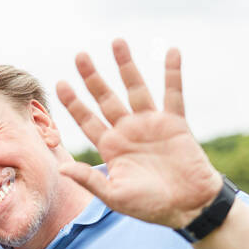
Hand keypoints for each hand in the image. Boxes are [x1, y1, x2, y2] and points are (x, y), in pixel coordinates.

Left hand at [55, 39, 221, 229]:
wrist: (188, 207)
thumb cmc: (151, 206)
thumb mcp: (115, 196)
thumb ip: (90, 180)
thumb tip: (61, 167)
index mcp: (111, 147)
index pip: (87, 120)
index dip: (74, 103)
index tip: (60, 83)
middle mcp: (128, 131)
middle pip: (106, 98)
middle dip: (92, 78)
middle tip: (80, 55)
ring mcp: (151, 124)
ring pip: (135, 88)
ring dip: (126, 66)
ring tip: (117, 41)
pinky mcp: (175, 123)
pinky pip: (173, 93)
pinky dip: (173, 73)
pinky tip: (172, 51)